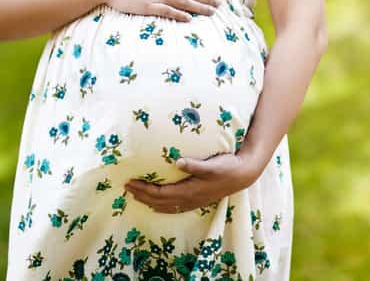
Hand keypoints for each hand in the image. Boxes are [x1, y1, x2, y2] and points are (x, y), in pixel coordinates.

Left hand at [124, 152, 261, 213]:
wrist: (243, 176)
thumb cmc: (227, 167)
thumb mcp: (212, 164)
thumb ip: (194, 165)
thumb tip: (177, 162)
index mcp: (189, 191)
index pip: (160, 193)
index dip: (143, 190)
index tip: (130, 182)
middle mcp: (189, 199)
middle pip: (159, 202)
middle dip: (142, 196)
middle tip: (127, 187)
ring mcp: (193, 202)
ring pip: (165, 206)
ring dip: (149, 202)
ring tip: (137, 196)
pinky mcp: (197, 200)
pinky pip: (174, 207)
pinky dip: (162, 207)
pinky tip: (158, 205)